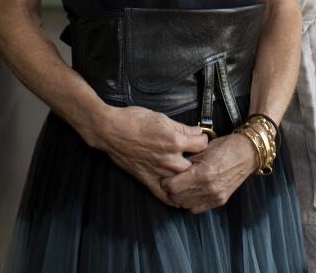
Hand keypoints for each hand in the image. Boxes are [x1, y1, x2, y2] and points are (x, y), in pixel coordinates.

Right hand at [90, 106, 209, 203]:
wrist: (111, 130)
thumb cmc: (135, 120)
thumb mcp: (162, 118)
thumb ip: (182, 128)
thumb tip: (198, 132)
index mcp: (174, 141)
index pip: (202, 145)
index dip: (204, 140)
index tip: (201, 140)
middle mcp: (169, 159)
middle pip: (196, 166)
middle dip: (200, 162)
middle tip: (200, 158)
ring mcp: (159, 172)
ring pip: (183, 182)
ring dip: (189, 179)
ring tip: (192, 175)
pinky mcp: (147, 180)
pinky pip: (164, 195)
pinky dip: (174, 197)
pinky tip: (180, 195)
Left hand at [162, 133, 259, 213]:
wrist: (247, 154)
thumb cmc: (225, 147)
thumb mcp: (202, 150)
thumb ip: (186, 162)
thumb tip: (170, 168)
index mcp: (202, 173)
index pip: (172, 187)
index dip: (165, 182)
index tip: (165, 177)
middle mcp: (208, 188)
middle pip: (177, 199)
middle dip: (170, 192)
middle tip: (170, 183)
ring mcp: (214, 196)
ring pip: (185, 206)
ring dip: (180, 198)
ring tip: (180, 188)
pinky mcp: (219, 201)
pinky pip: (197, 208)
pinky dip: (191, 203)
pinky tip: (191, 193)